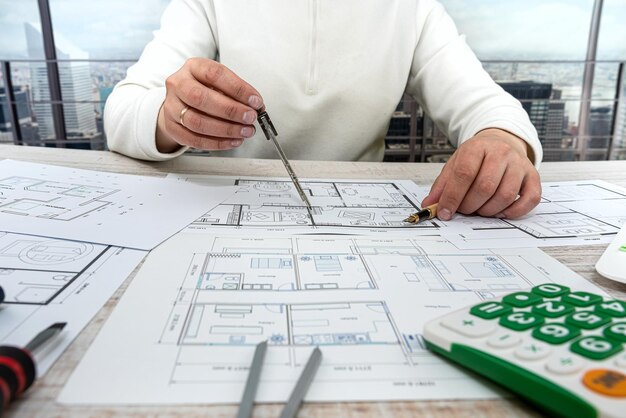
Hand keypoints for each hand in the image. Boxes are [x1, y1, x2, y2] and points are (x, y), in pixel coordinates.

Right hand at [156, 58, 263, 152]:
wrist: (180, 101)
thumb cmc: (204, 89)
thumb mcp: (220, 82)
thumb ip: (236, 92)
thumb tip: (256, 106)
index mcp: (193, 67)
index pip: (214, 74)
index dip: (237, 89)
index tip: (255, 100)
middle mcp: (178, 85)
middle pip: (201, 98)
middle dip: (230, 110)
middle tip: (250, 118)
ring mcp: (171, 106)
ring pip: (197, 122)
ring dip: (226, 130)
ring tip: (244, 131)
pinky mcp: (171, 127)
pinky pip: (194, 139)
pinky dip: (217, 143)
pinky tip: (232, 141)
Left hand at [421, 129, 540, 219]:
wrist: (501, 142)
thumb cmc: (477, 157)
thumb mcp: (455, 164)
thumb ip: (442, 185)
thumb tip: (430, 205)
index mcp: (477, 147)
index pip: (464, 173)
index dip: (452, 197)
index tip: (444, 212)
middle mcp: (501, 153)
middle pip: (485, 186)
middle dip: (470, 205)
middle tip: (464, 210)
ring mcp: (520, 164)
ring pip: (505, 196)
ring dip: (488, 211)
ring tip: (479, 209)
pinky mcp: (533, 177)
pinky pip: (529, 200)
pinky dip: (513, 212)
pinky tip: (500, 211)